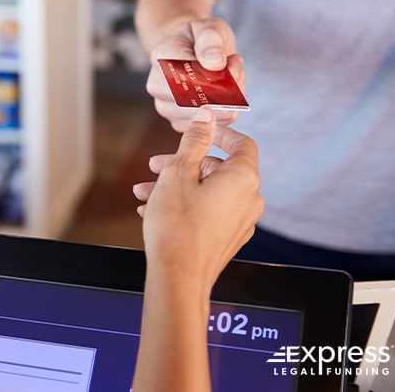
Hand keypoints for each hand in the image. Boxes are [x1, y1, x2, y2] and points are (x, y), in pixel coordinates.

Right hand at [133, 107, 262, 292]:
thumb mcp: (178, 172)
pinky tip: (154, 209)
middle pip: (218, 168)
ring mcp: (241, 221)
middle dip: (183, 164)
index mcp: (243, 178)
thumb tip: (206, 115)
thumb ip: (194, 140)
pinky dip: (185, 204)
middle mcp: (249, 199)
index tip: (198, 130)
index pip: (241, 143)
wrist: (178, 279)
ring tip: (145, 192)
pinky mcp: (228, 238)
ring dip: (177, 186)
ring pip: (209, 191)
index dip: (219, 133)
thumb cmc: (177, 225)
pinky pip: (209, 211)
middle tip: (154, 166)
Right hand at [146, 17, 245, 131]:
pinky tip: (226, 93)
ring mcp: (166, 108)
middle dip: (227, 88)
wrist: (190, 51)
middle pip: (198, 100)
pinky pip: (213, 126)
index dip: (217, 75)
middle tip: (235, 67)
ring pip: (209, 116)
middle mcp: (156, 87)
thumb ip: (211, 39)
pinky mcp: (180, 124)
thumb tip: (214, 63)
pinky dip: (228, 111)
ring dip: (230, 98)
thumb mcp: (209, 27)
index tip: (231, 61)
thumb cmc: (200, 39)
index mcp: (160, 58)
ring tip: (231, 77)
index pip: (189, 76)